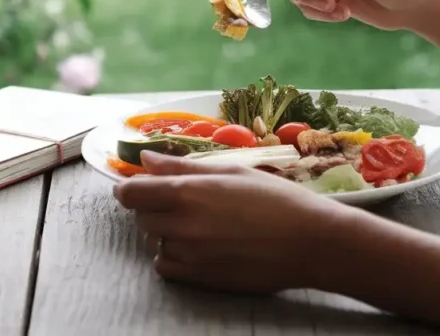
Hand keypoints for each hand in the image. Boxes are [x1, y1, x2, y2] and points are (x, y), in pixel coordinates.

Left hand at [113, 152, 349, 293]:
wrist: (310, 243)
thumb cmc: (277, 199)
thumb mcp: (231, 172)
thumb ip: (182, 167)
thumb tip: (145, 160)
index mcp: (188, 192)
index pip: (132, 193)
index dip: (129, 187)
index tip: (139, 185)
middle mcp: (181, 225)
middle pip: (141, 217)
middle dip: (152, 207)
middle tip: (181, 201)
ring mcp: (189, 256)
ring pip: (153, 242)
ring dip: (164, 231)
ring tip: (197, 223)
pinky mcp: (199, 279)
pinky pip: (165, 267)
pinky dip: (172, 255)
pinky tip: (197, 246)